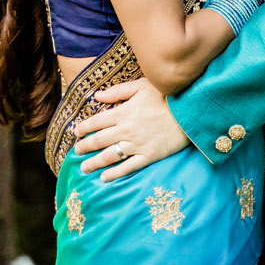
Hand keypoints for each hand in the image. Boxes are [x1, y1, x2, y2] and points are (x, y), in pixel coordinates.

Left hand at [72, 78, 191, 179]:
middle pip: (98, 141)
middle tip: (76, 151)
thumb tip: (97, 95)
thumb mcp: (141, 87)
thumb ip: (117, 91)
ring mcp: (136, 145)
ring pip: (109, 156)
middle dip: (84, 147)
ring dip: (94, 162)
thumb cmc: (165, 96)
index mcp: (122, 113)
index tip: (77, 132)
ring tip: (84, 167)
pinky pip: (127, 167)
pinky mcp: (148, 156)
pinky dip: (114, 174)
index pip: (96, 122)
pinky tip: (104, 178)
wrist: (188, 112)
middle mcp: (126, 130)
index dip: (83, 128)